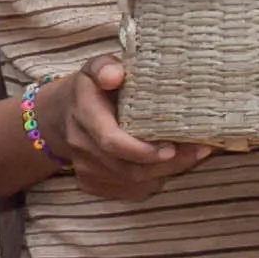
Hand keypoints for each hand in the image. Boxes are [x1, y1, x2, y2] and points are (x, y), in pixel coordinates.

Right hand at [28, 56, 208, 205]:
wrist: (59, 117)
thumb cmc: (90, 89)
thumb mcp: (95, 69)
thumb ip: (105, 67)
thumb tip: (115, 75)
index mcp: (84, 115)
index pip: (111, 141)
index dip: (142, 150)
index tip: (171, 147)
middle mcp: (82, 146)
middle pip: (128, 167)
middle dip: (167, 163)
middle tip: (199, 151)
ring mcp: (86, 168)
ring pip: (133, 181)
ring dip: (166, 172)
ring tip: (194, 155)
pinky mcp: (92, 183)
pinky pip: (129, 190)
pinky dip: (153, 180)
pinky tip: (170, 166)